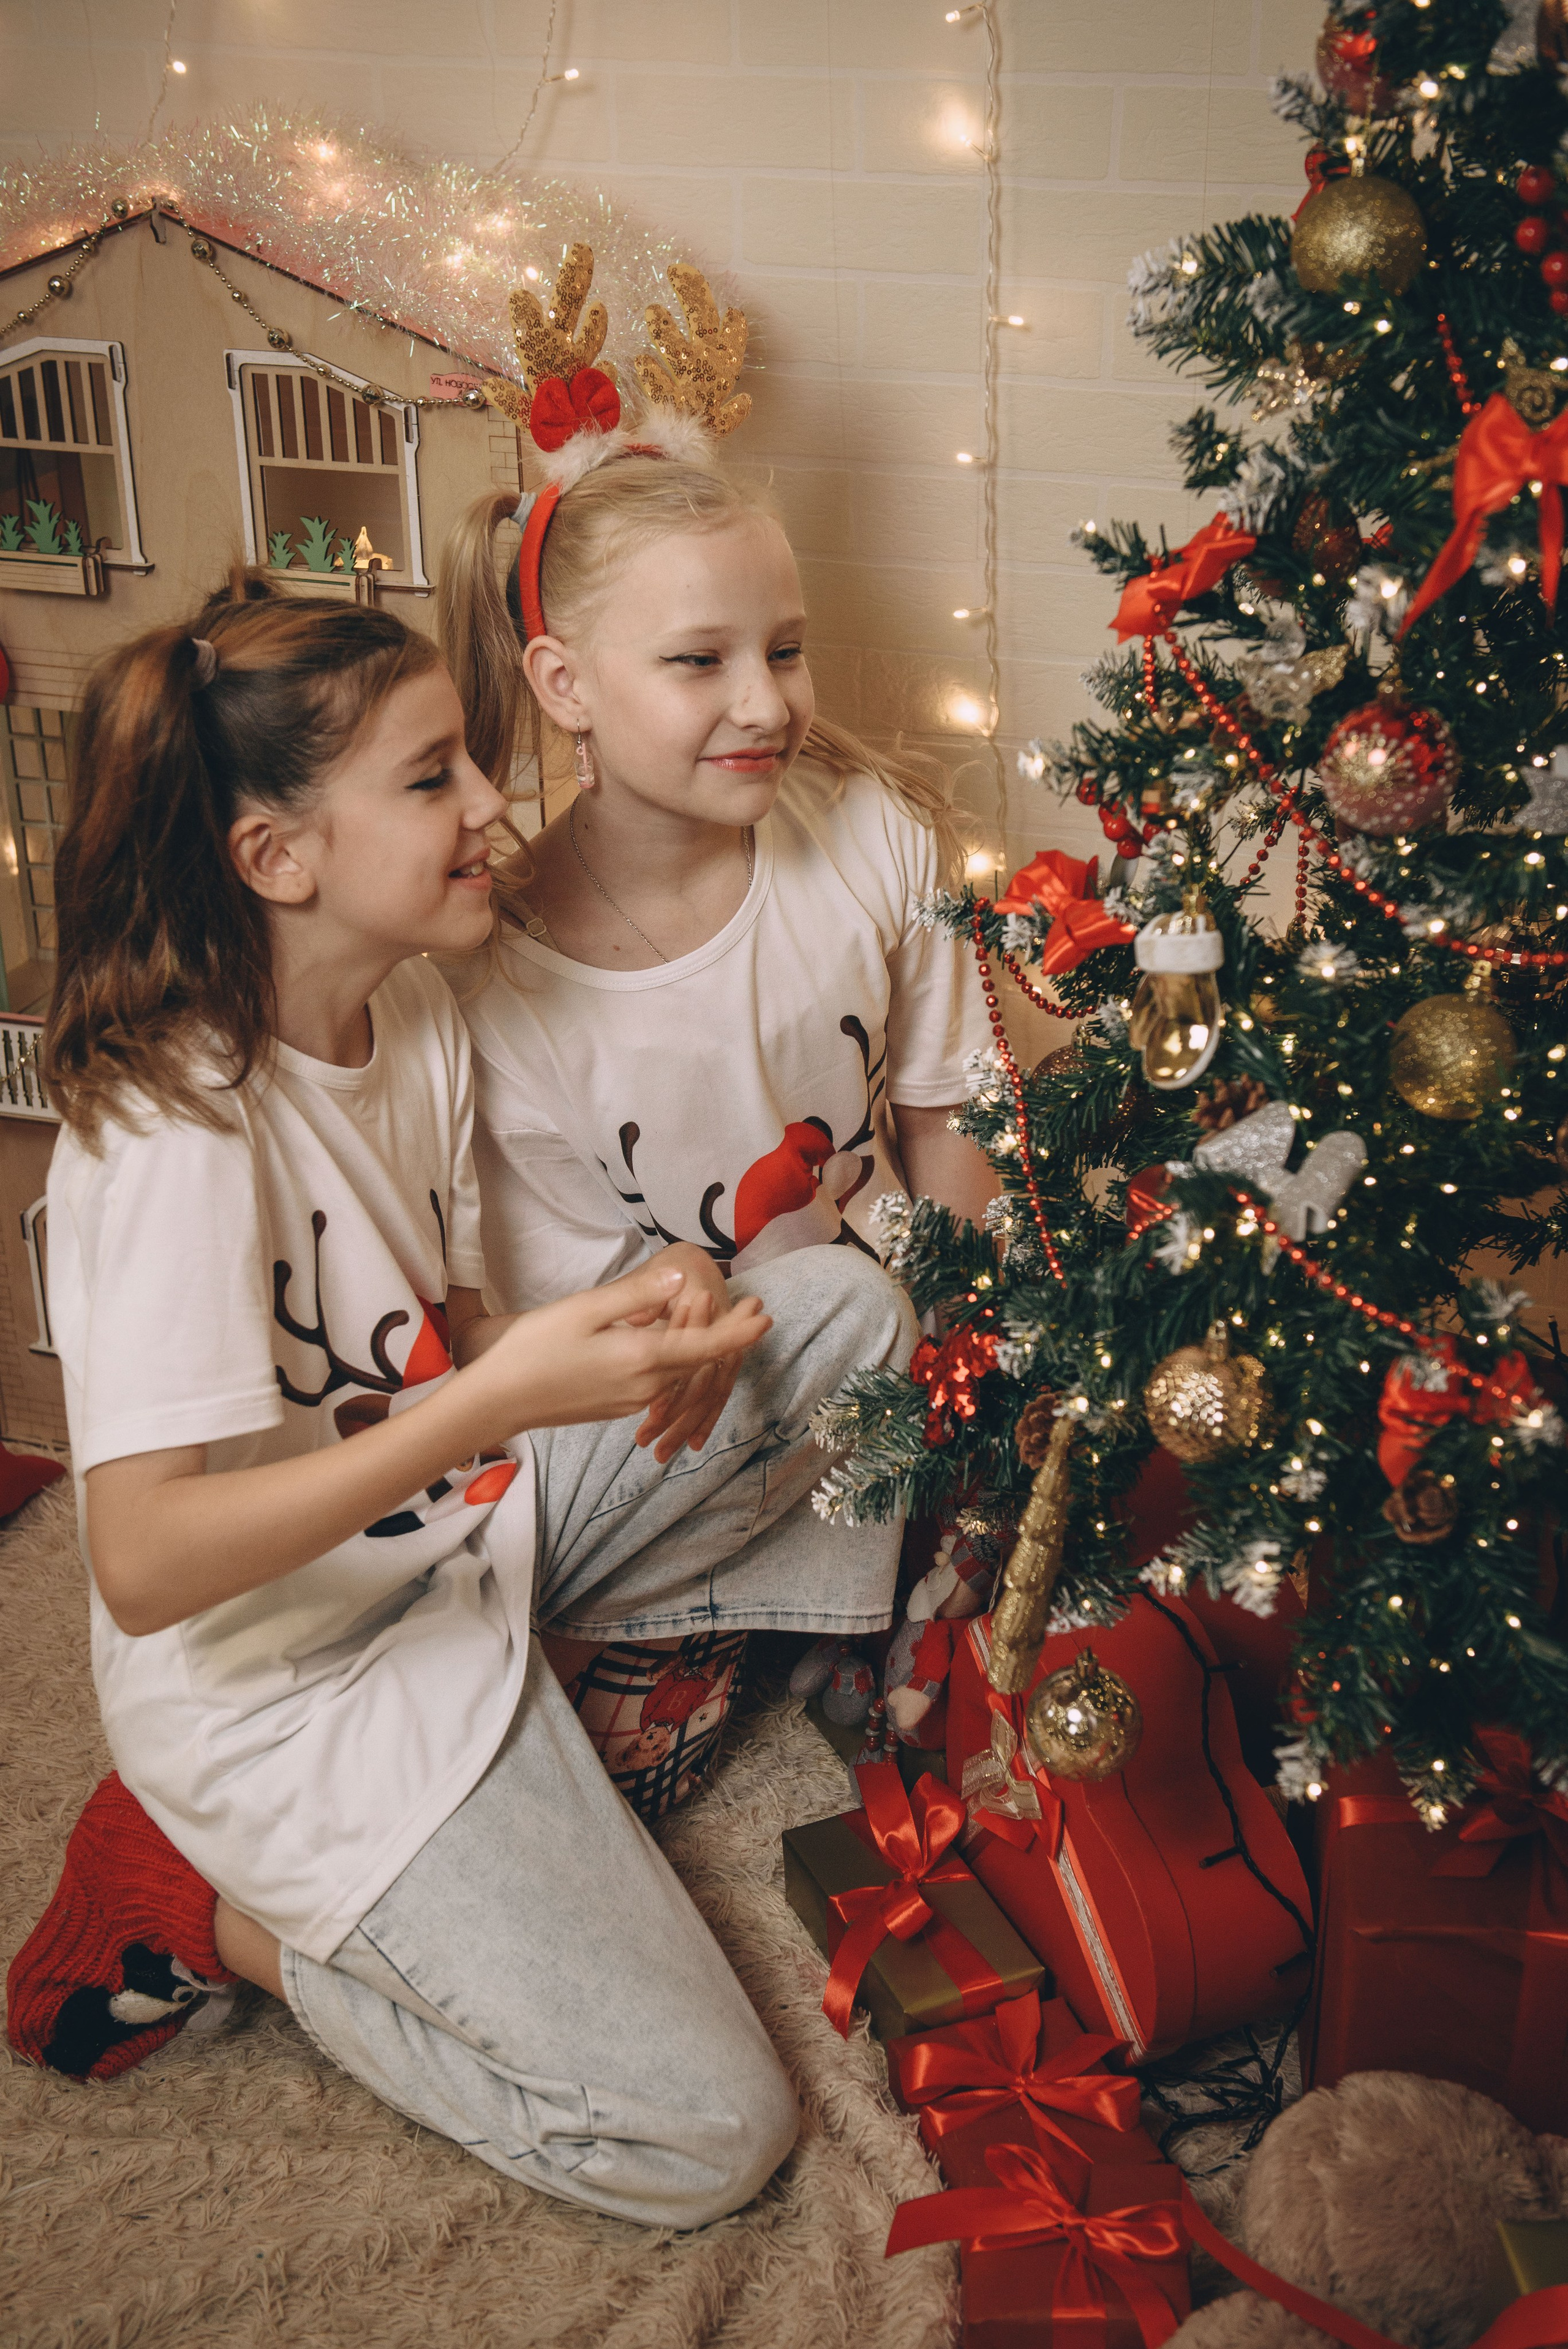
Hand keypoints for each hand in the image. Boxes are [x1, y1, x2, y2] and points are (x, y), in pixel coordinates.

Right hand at [470, 1256, 769, 1446]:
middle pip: (698, 1359)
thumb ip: (638, 1296)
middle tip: (752, 1306)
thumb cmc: (535, 1348)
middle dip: (726, 1333)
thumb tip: (682, 1278)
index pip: (707, 1347)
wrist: (498, 1401)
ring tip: (709, 1316)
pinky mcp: (618, 1407)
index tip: (766, 1316)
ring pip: (678, 1371)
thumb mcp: (586, 1310)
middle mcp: (645, 1385)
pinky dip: (672, 1359)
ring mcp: (632, 1401)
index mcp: (642, 1359)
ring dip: (697, 1345)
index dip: (740, 1332)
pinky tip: (665, 1341)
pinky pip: (659, 1382)